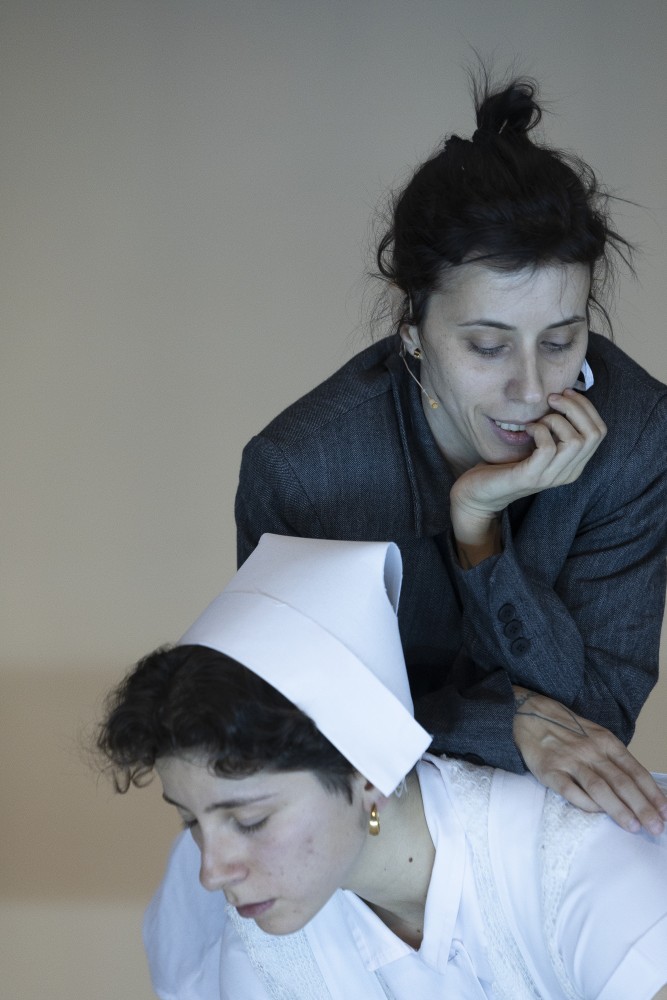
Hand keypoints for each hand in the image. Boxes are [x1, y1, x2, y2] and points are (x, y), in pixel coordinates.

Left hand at [451, 390, 606, 556]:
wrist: (480, 493)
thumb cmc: (507, 464)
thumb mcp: (538, 444)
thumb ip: (555, 429)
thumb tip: (565, 396)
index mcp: (574, 464)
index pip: (599, 431)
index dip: (586, 407)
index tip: (565, 393)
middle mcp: (568, 473)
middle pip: (593, 434)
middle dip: (575, 407)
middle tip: (552, 399)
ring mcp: (551, 477)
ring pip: (576, 441)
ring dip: (556, 420)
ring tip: (538, 419)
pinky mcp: (531, 477)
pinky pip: (549, 448)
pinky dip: (539, 430)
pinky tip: (527, 429)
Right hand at [512, 686, 666, 834]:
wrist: (528, 715)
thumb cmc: (567, 729)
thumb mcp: (595, 736)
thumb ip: (614, 759)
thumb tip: (639, 790)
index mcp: (606, 741)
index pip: (635, 770)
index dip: (652, 792)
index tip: (665, 812)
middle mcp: (590, 750)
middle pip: (621, 781)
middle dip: (642, 806)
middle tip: (656, 827)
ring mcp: (570, 760)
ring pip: (599, 787)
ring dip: (618, 808)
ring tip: (633, 827)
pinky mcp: (550, 770)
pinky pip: (570, 791)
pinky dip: (585, 804)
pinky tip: (597, 814)